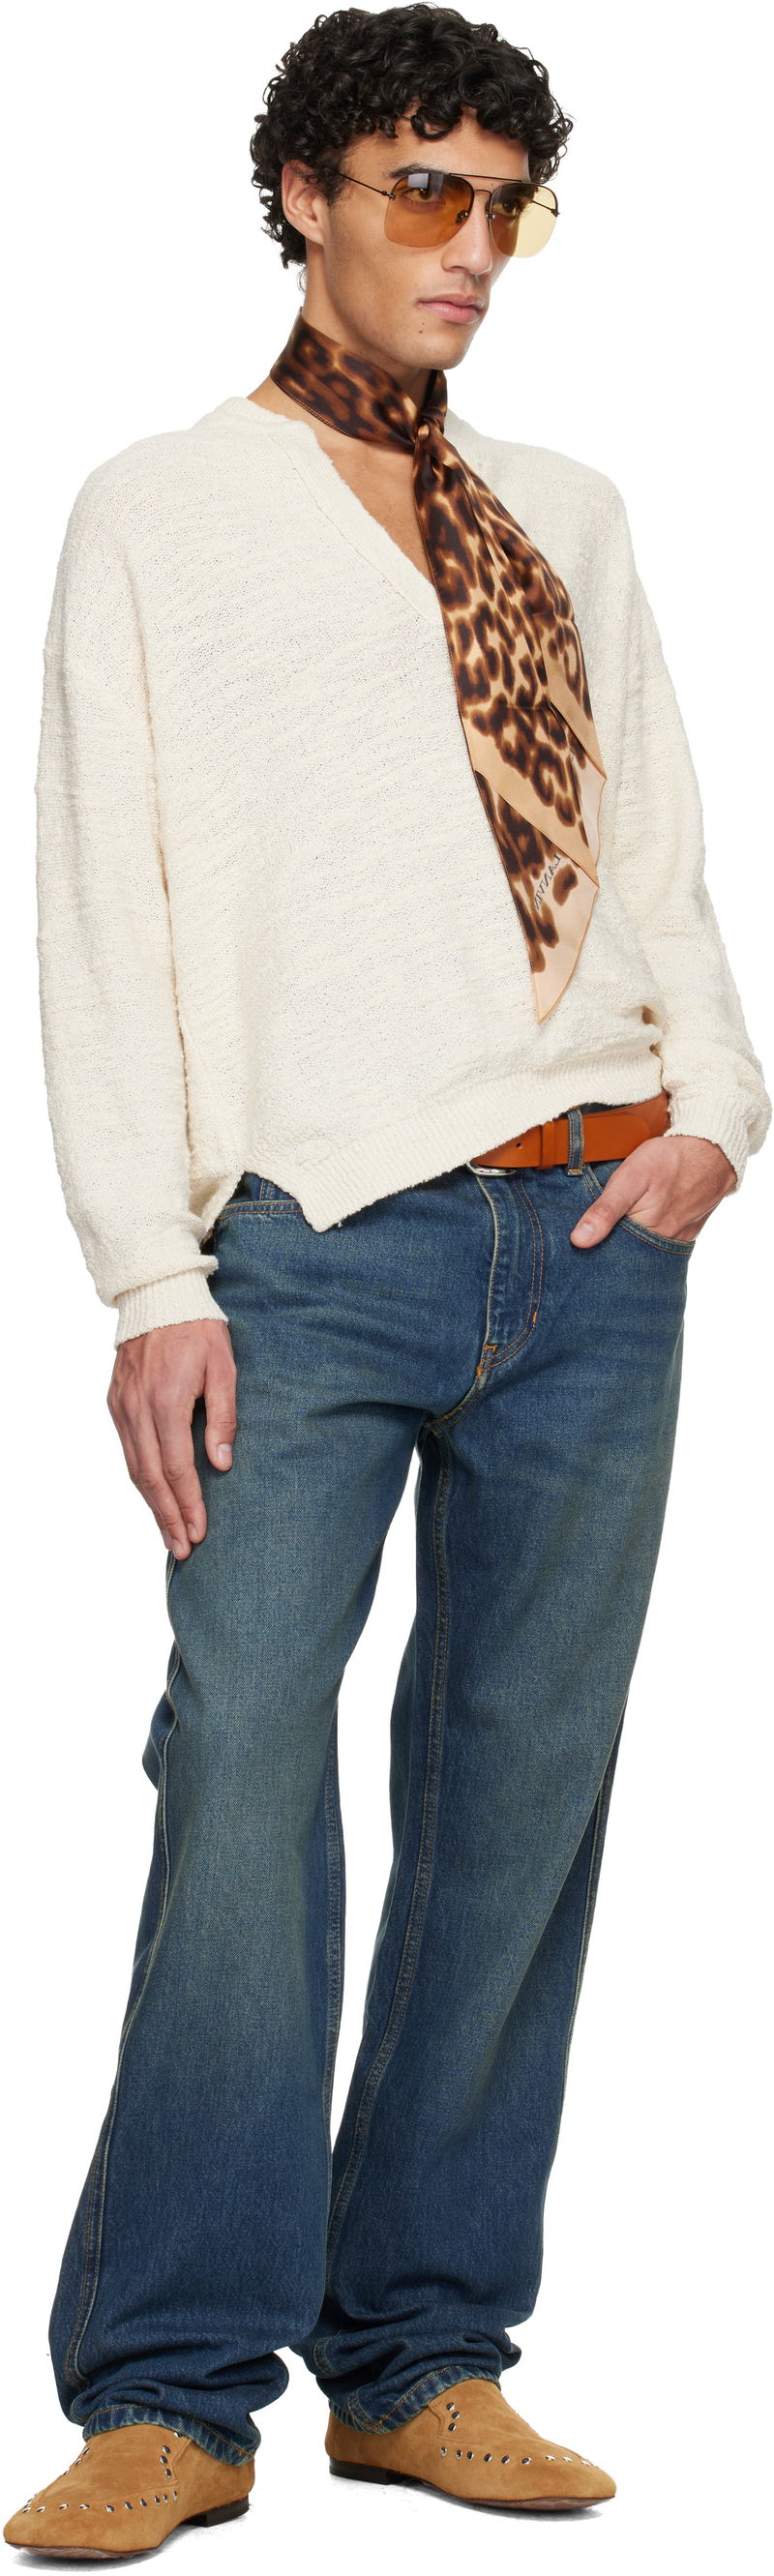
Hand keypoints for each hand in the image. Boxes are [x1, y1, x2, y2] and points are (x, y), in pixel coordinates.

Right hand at [107, 1319, 236, 1556]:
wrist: (157, 1295)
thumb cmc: (198, 1329)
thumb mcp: (224, 1368)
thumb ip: (224, 1417)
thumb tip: (221, 1464)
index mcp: (167, 1401)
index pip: (177, 1467)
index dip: (188, 1504)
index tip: (198, 1532)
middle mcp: (138, 1409)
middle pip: (151, 1477)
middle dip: (168, 1517)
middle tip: (182, 1549)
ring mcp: (122, 1407)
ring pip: (134, 1468)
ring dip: (152, 1505)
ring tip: (168, 1534)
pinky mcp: (115, 1402)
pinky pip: (127, 1450)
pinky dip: (139, 1479)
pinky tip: (153, 1496)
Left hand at [569, 1134, 736, 1248]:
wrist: (713, 1150)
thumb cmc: (670, 1160)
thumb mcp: (631, 1177)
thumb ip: (605, 1210)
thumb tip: (579, 1241)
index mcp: (646, 1234)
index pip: (608, 1253)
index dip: (593, 1244)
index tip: (578, 1237)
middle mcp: (663, 1245)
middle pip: (627, 1254)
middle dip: (610, 1244)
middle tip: (600, 1224)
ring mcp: (677, 1240)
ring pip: (644, 1249)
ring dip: (630, 1239)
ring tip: (621, 1220)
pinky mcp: (687, 1233)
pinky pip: (661, 1242)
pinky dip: (648, 1235)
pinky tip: (643, 1219)